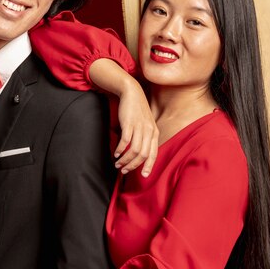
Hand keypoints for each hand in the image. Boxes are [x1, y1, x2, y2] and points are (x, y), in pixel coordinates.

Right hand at [88, 58, 157, 176]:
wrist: (131, 92)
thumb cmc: (136, 110)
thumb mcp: (144, 124)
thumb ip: (144, 137)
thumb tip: (138, 153)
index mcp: (154, 132)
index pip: (153, 153)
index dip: (148, 166)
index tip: (143, 176)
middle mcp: (149, 131)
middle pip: (143, 155)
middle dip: (133, 166)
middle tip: (124, 170)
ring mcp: (140, 127)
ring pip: (134, 150)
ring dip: (125, 160)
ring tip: (118, 164)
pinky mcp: (129, 123)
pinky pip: (126, 141)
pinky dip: (120, 150)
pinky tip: (115, 153)